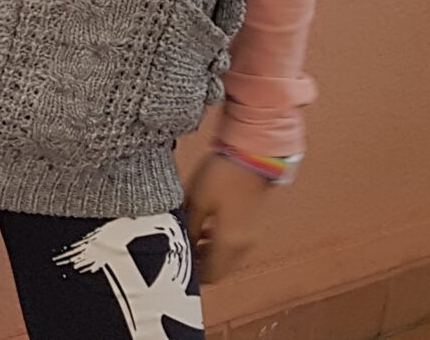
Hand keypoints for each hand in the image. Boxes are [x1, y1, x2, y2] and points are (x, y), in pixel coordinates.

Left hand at [184, 153, 272, 283]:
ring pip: (226, 257)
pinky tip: (203, 226)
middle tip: (180, 249)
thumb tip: (180, 242)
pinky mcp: (251, 223)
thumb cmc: (224, 174)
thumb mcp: (196, 200)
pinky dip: (218, 242)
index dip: (191, 272)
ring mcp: (250, 234)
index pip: (210, 275)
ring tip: (188, 236)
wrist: (253, 154)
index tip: (175, 262)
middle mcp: (243, 244)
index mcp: (230, 243)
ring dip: (208, 252)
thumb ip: (188, 226)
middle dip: (199, 263)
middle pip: (219, 269)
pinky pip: (233, 243)